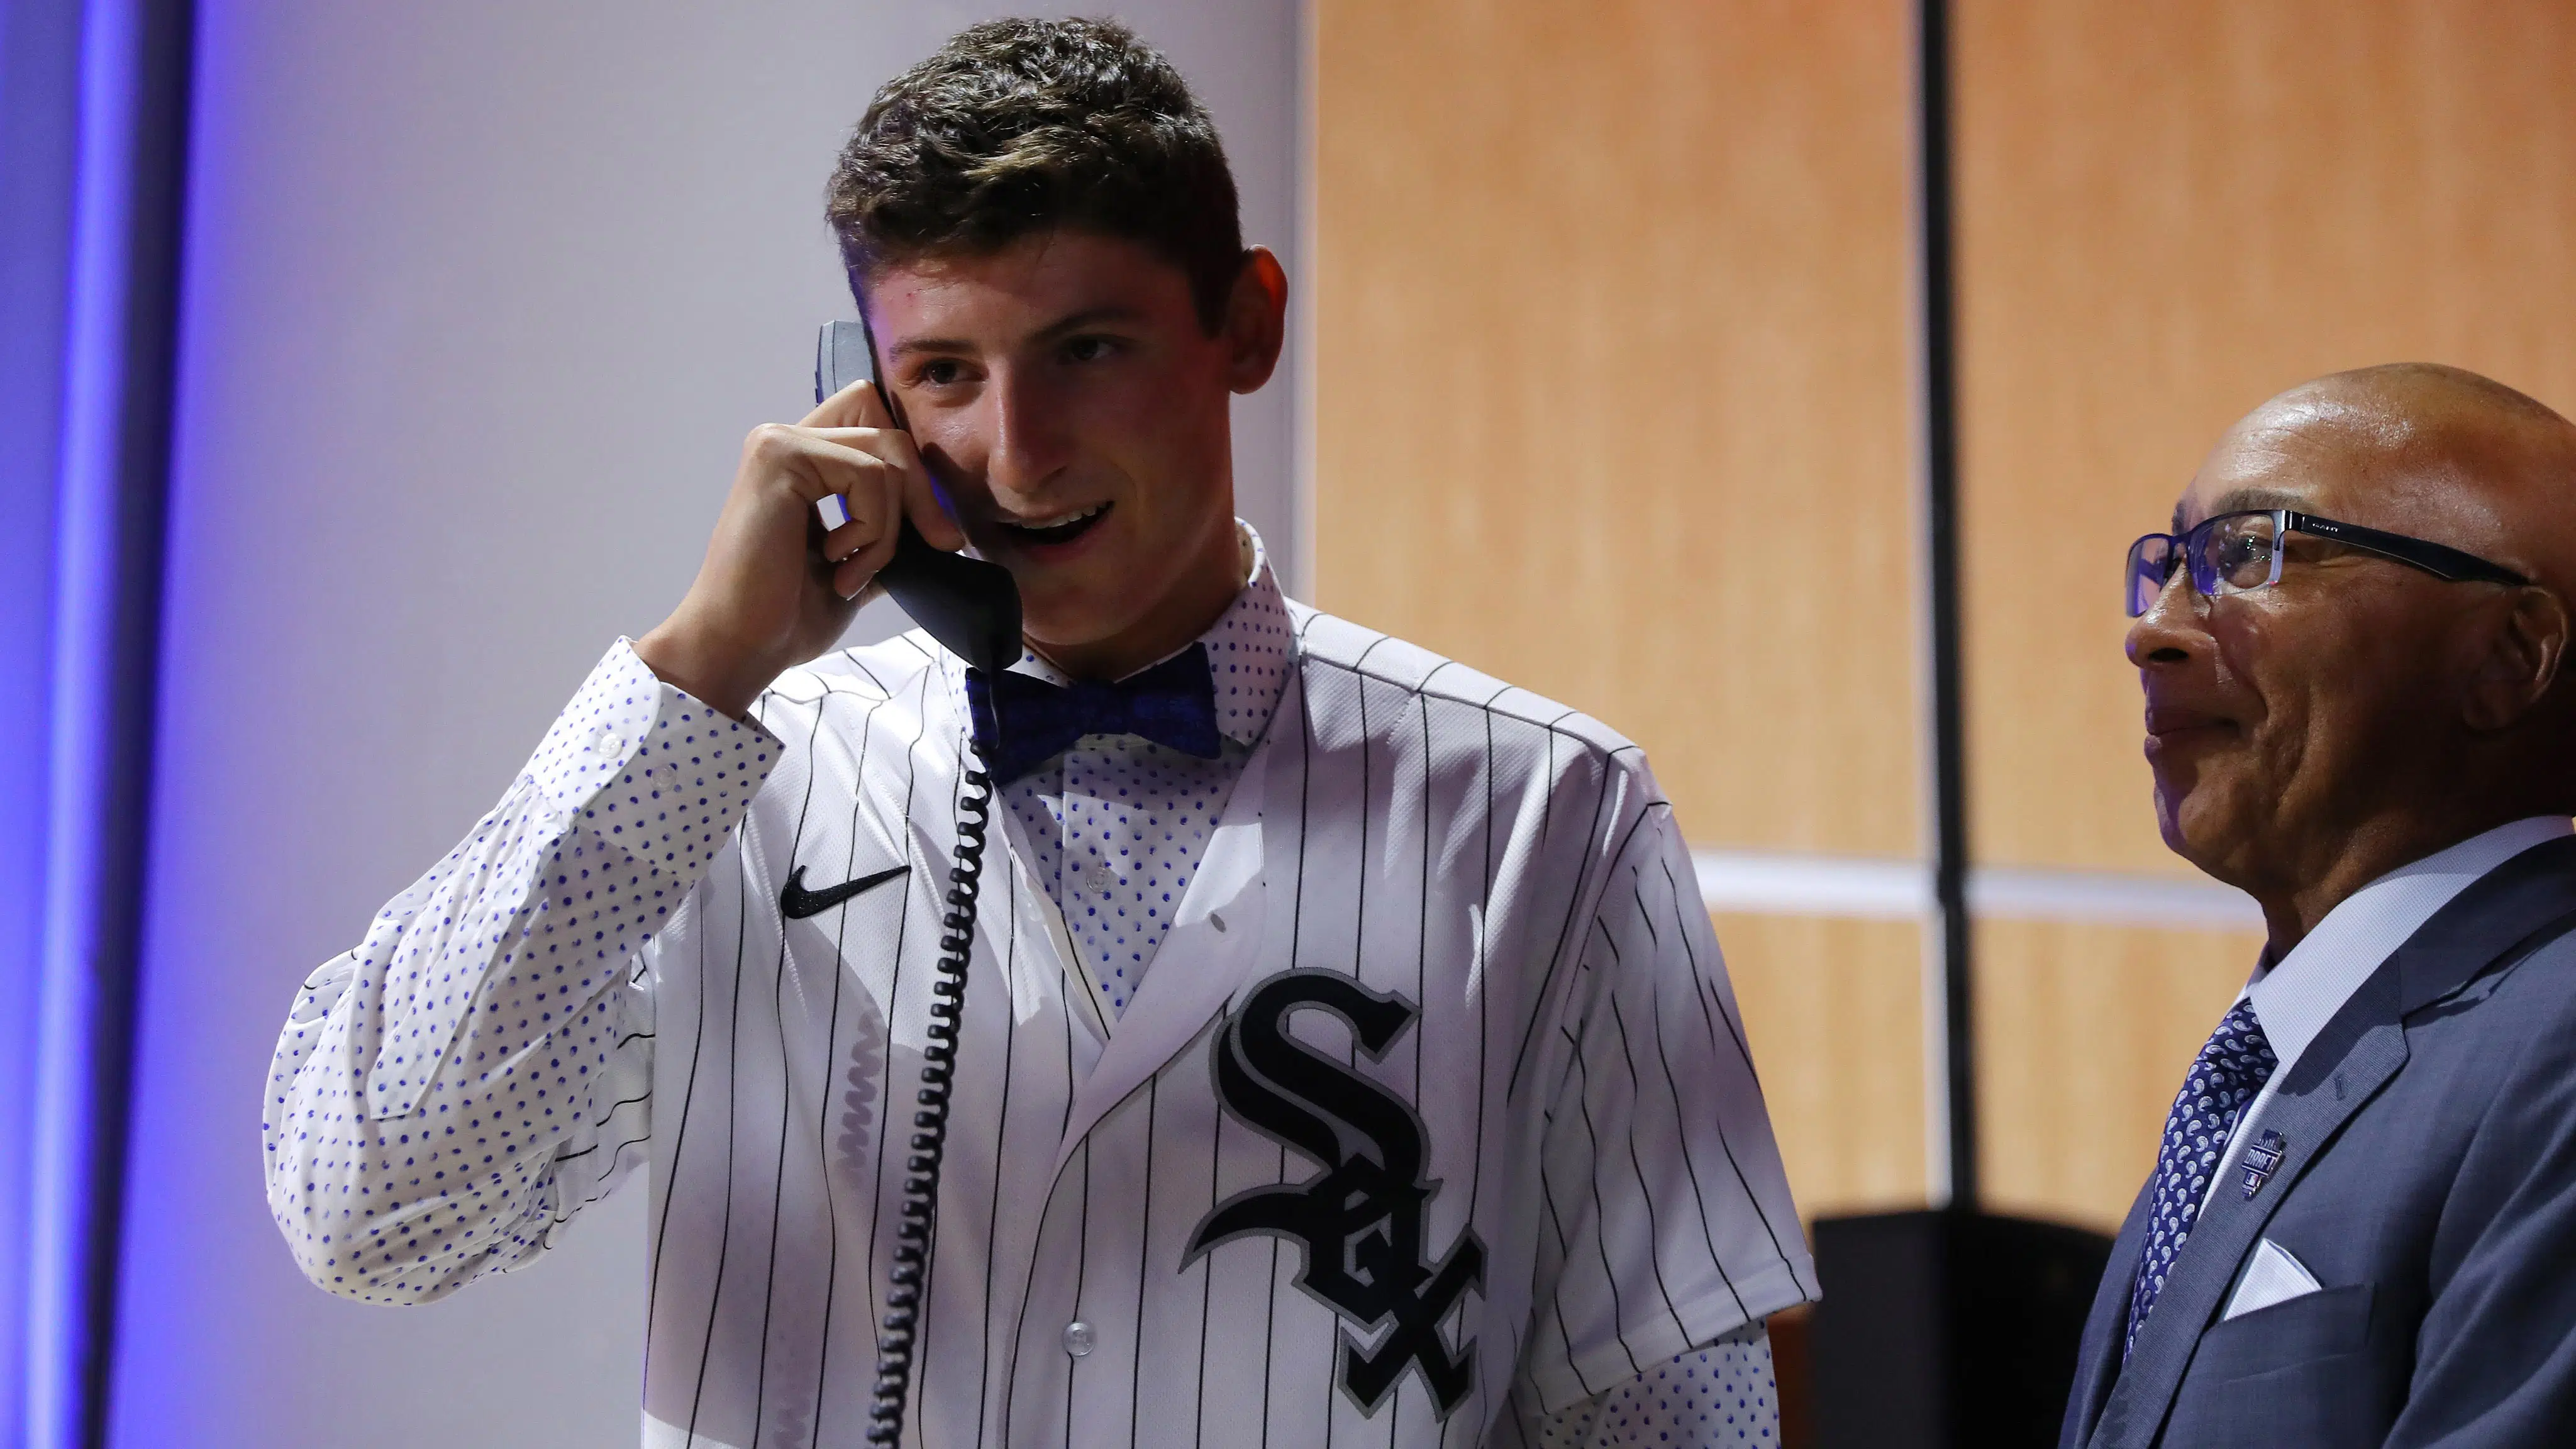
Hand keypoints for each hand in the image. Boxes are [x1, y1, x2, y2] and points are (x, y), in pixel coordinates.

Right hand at [635, 379, 965, 714]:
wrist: (744, 645)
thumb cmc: (789, 614)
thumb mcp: (859, 565)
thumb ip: (890, 531)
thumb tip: (945, 525)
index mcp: (805, 463)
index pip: (879, 420)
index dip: (915, 471)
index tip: (934, 533)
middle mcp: (788, 441)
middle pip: (891, 432)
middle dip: (922, 496)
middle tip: (933, 545)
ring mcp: (779, 443)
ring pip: (887, 455)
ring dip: (890, 526)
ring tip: (853, 571)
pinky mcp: (780, 456)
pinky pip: (869, 475)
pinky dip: (873, 528)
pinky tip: (837, 562)